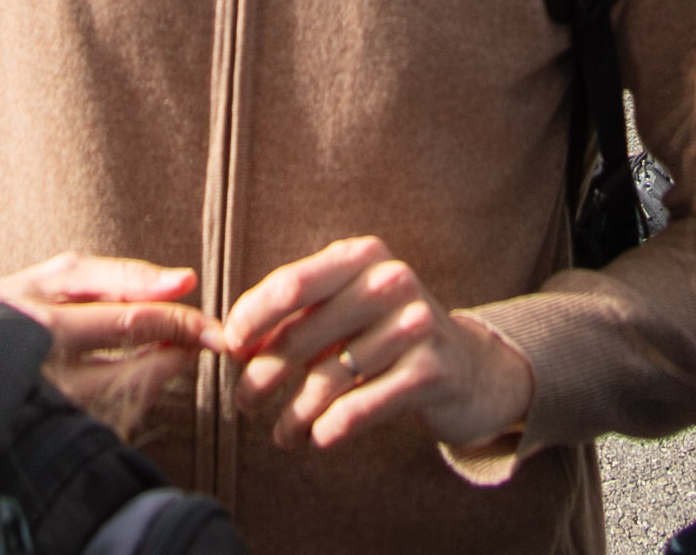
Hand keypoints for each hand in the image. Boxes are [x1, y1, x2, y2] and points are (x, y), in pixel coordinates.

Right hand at [0, 253, 215, 415]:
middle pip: (131, 369)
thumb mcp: (64, 276)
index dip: (180, 323)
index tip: (214, 328)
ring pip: (123, 401)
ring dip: (155, 379)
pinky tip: (130, 385)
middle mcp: (42, 365)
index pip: (129, 320)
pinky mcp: (48, 429)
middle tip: (200, 344)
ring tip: (163, 358)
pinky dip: (129, 403)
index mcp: (45, 319)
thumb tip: (186, 283)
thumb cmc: (23, 301)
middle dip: (176, 353)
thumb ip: (124, 278)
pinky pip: (105, 422)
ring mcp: (43, 405)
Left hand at [218, 237, 534, 457]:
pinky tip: (317, 439)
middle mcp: (390, 282)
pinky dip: (330, 429)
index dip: (251, 320)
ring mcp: (415, 325)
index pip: (290, 285)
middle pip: (301, 338)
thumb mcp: (347, 308)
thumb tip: (232, 343)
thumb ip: (297, 315)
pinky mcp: (431, 371)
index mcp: (361, 257)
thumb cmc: (386, 336)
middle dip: (262, 376)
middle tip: (244, 402)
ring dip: (293, 416)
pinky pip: (360, 408)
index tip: (228, 350)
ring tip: (281, 435)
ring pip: (326, 380)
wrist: (468, 367)